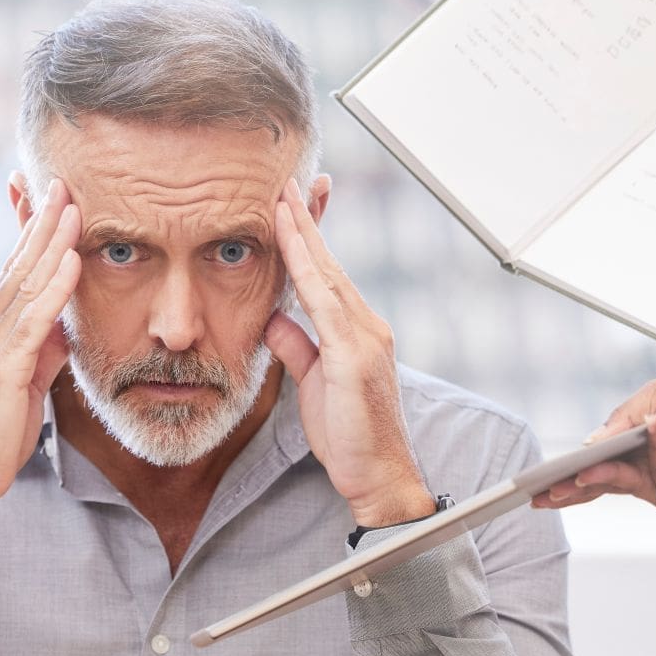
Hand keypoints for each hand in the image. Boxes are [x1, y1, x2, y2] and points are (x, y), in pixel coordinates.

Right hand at [0, 180, 82, 561]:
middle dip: (40, 220)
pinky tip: (70, 263)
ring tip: (71, 205)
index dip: (31, 232)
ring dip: (50, 242)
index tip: (46, 196)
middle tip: (61, 181)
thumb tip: (64, 325)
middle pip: (17, 264)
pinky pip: (31, 322)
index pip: (14, 271)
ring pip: (24, 283)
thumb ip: (42, 351)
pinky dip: (53, 289)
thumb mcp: (25, 384)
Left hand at [264, 178, 434, 528]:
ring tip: (281, 196)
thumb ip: (297, 349)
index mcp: (355, 331)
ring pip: (327, 273)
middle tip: (287, 178)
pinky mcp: (355, 355)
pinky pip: (325, 302)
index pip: (326, 274)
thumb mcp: (314, 385)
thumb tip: (276, 319)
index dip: (308, 237)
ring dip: (303, 232)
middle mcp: (365, 325)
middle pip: (329, 262)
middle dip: (307, 218)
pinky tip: (290, 244)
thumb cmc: (348, 438)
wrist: (379, 477)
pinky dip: (306, 268)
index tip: (290, 202)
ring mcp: (364, 338)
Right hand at [531, 379, 655, 510]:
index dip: (563, 478)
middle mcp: (638, 475)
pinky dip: (655, 450)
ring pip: (621, 484)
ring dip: (601, 477)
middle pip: (596, 486)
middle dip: (569, 490)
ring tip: (581, 472)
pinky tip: (651, 428)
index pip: (588, 471)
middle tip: (545, 494)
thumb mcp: (648, 401)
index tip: (536, 485)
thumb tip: (589, 445)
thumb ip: (619, 422)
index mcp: (625, 455)